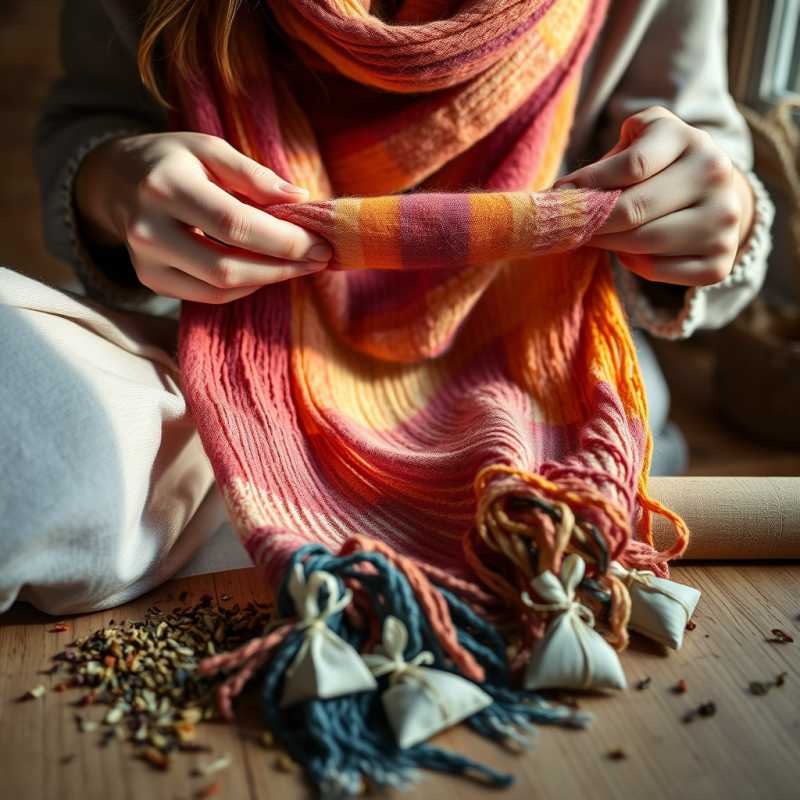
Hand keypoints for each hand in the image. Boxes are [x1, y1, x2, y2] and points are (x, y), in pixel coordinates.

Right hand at [74, 132, 331, 302]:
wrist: (116, 180)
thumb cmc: (173, 161)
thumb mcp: (209, 149)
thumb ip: (253, 175)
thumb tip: (300, 198)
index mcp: (166, 185)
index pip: (234, 224)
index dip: (283, 241)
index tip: (321, 243)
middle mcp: (149, 228)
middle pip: (227, 266)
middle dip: (282, 267)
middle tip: (319, 259)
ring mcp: (146, 260)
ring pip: (219, 288)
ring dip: (267, 280)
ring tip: (298, 264)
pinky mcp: (150, 280)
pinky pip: (207, 296)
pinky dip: (243, 287)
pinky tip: (264, 270)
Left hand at [553, 106, 753, 286]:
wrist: (712, 193)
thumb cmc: (660, 164)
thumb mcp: (639, 140)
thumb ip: (607, 159)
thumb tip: (563, 194)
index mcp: (692, 140)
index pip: (632, 165)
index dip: (588, 183)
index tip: (561, 194)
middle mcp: (716, 176)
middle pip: (633, 210)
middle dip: (591, 221)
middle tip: (568, 225)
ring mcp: (723, 221)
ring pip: (642, 244)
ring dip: (606, 244)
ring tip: (592, 235)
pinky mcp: (719, 262)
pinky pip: (656, 271)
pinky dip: (632, 264)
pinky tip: (627, 251)